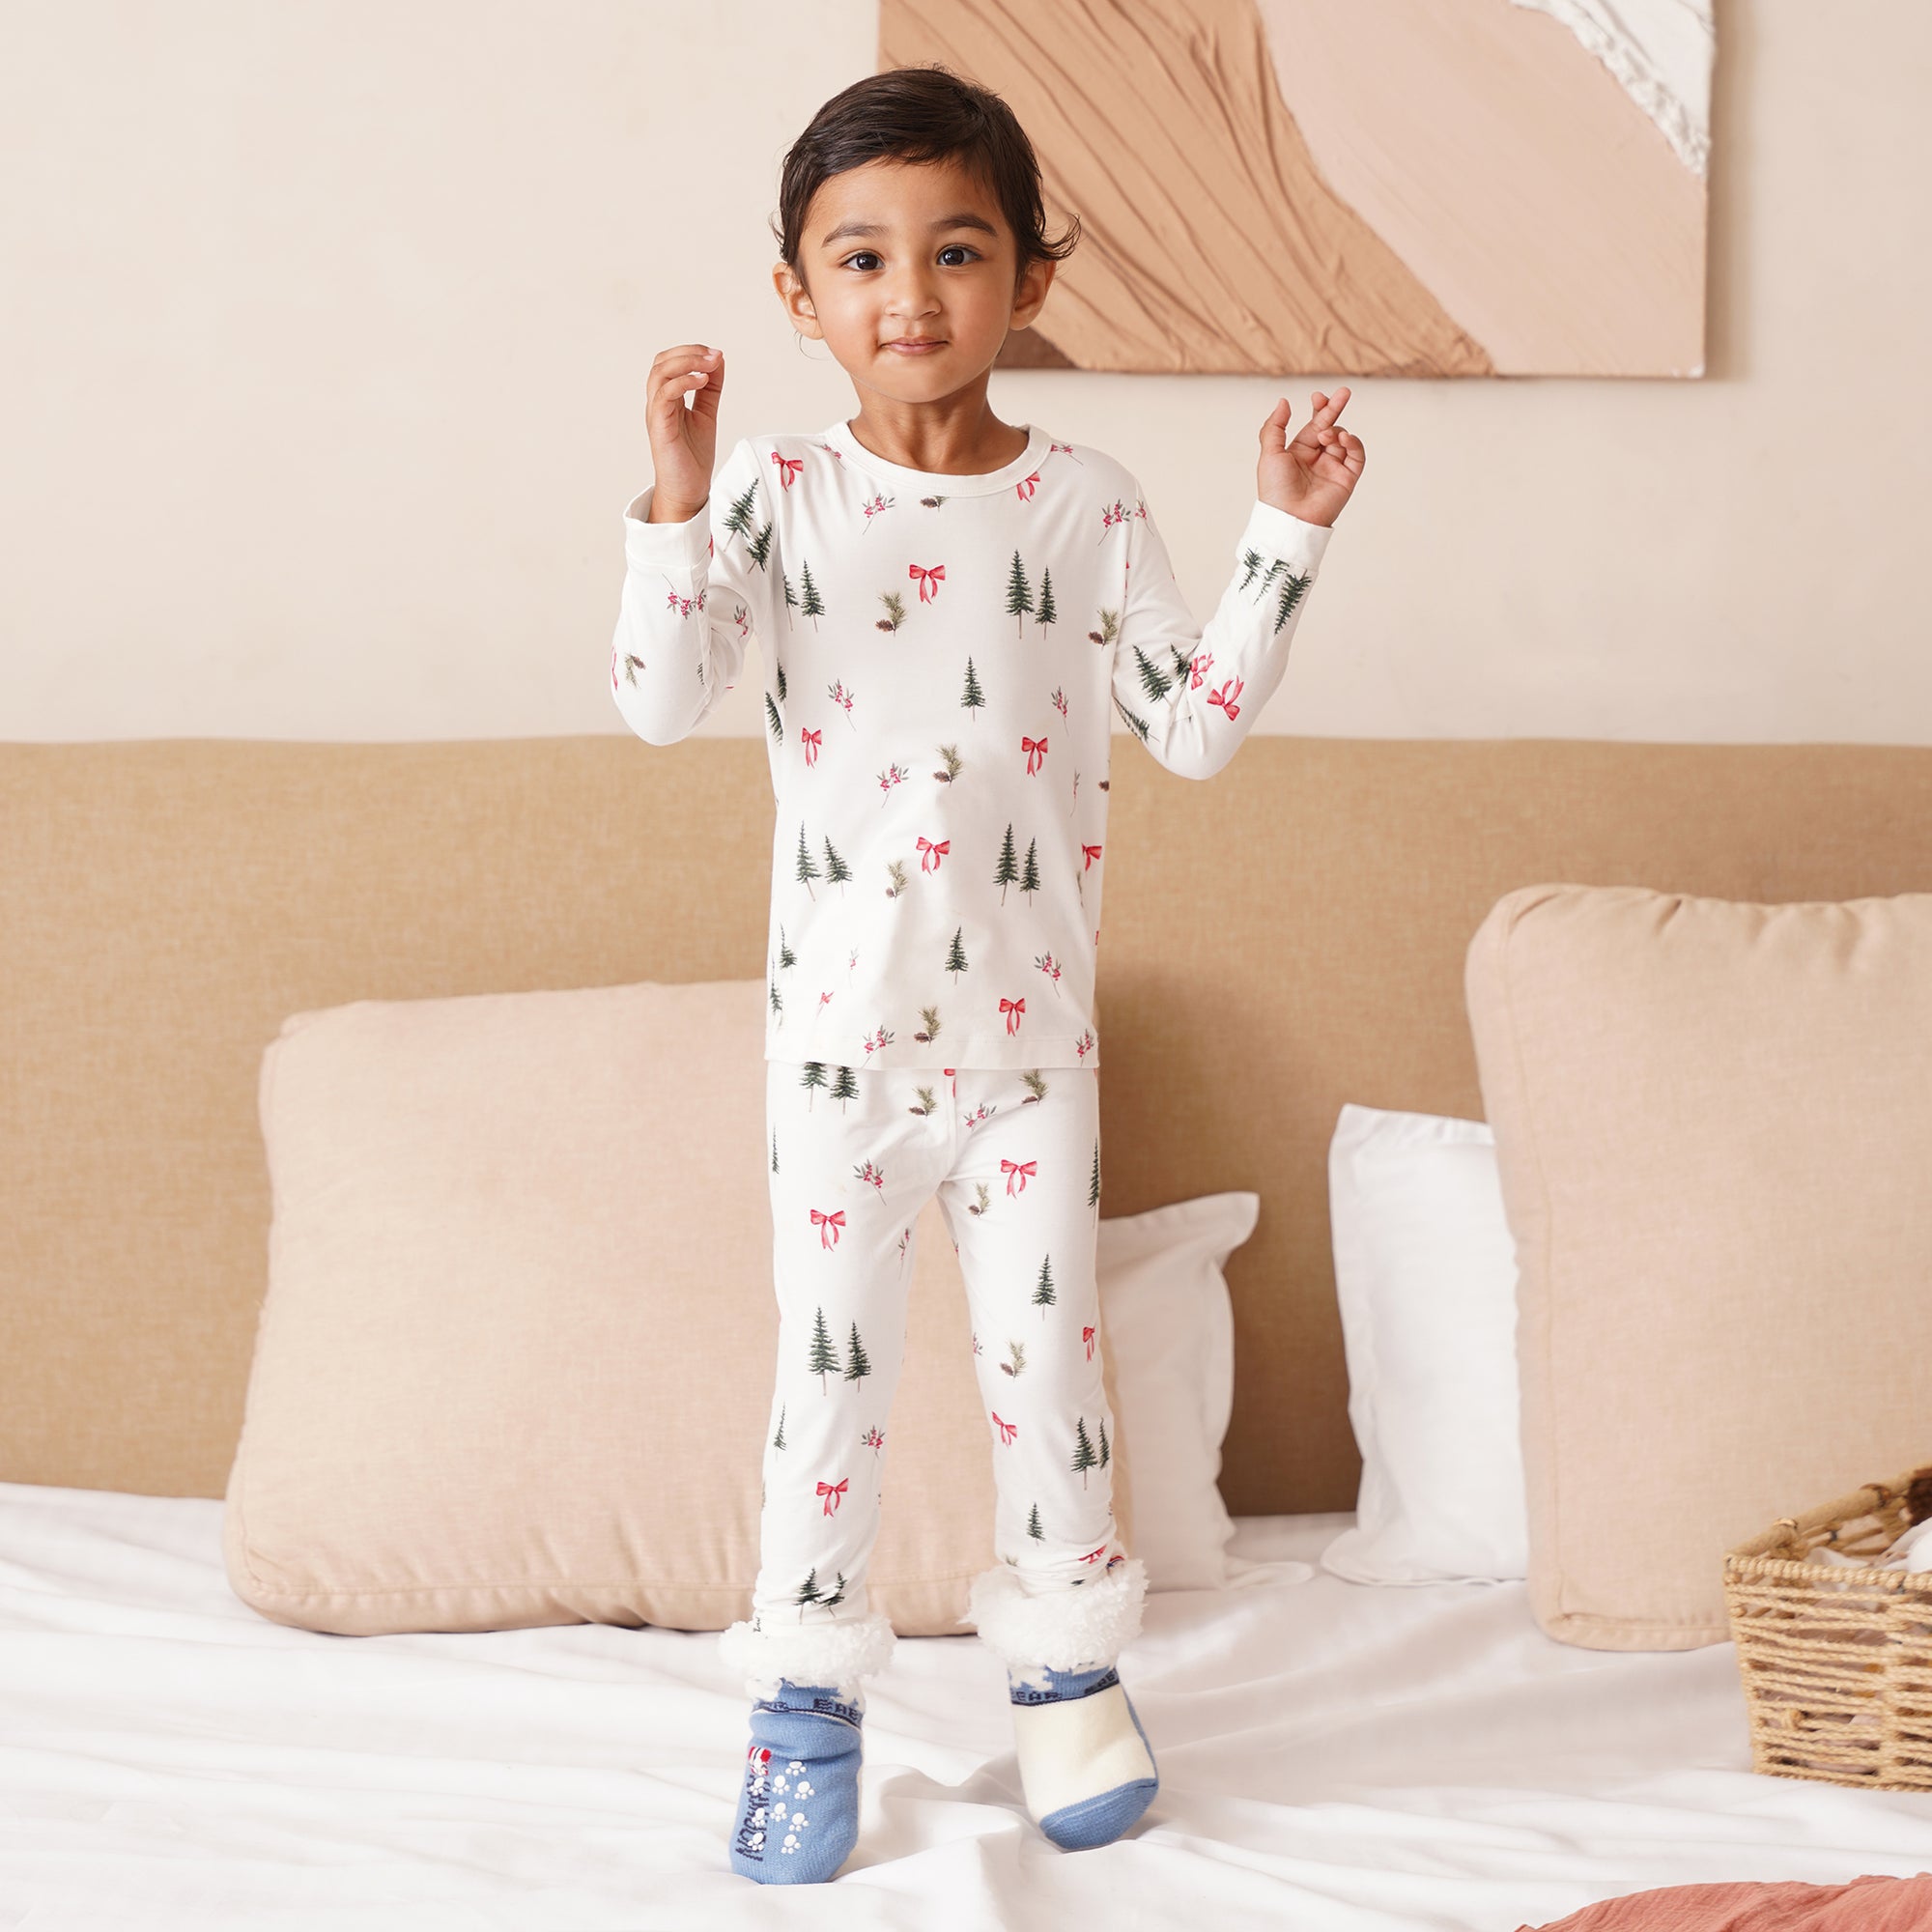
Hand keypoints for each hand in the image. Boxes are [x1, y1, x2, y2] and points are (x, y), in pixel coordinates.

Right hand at [645, 343, 725, 520]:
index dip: (691, 352)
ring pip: (660, 373)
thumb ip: (710, 389)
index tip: (717, 355)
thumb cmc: (693, 457)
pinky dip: (682, 382)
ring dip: (687, 362)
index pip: (669, 362)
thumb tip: (718, 361)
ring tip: (710, 365)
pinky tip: (702, 381)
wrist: (688, 491)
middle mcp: (657, 402)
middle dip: (688, 352)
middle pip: (661, 362)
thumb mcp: (707, 414)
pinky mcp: (659, 426)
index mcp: (667, 398)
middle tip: (714, 356)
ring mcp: (656, 413)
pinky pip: (664, 394)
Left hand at [1258, 387, 1363, 527]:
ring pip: (1343, 439)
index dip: (1319, 409)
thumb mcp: (1269, 453)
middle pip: (1331, 427)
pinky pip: (1357, 455)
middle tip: (1343, 393)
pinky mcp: (1347, 478)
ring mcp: (1333, 468)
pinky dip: (1353, 443)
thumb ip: (1275, 426)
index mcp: (1299, 452)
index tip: (1318, 396)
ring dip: (1336, 431)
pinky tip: (1343, 438)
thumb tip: (1284, 402)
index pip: (1314, 424)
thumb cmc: (1275, 490)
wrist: (1289, 518)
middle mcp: (1317, 459)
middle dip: (1336, 409)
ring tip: (1325, 436)